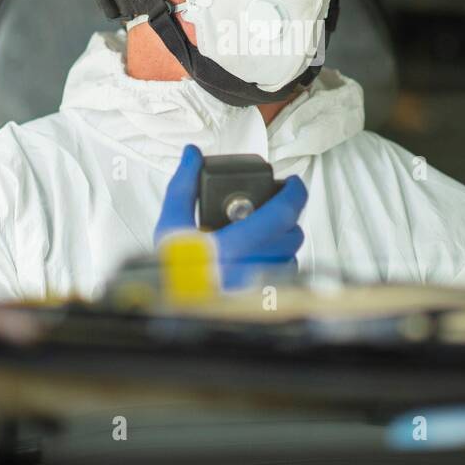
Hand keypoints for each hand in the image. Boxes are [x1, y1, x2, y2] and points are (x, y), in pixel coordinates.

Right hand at [154, 144, 306, 289]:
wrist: (170, 309)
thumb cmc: (170, 272)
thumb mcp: (171, 224)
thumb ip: (183, 186)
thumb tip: (192, 155)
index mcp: (233, 247)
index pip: (283, 212)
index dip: (294, 192)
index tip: (291, 183)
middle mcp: (253, 270)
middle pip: (293, 234)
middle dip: (286, 217)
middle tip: (272, 207)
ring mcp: (261, 289)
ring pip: (291, 257)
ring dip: (282, 242)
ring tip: (262, 235)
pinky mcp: (263, 302)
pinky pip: (284, 279)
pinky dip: (277, 265)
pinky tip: (257, 259)